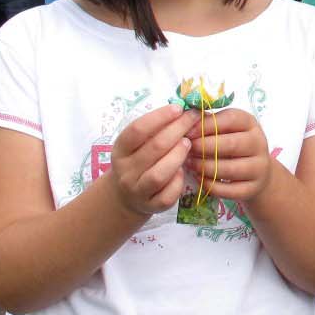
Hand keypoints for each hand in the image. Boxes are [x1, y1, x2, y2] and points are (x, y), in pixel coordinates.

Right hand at [108, 104, 196, 218]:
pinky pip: (167, 195)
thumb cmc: (138, 161)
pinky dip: (178, 182)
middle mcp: (126, 171)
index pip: (136, 131)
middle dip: (177, 131)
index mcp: (120, 150)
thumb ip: (155, 129)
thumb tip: (184, 108)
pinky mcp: (151, 206)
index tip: (178, 108)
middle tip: (193, 120)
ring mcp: (137, 190)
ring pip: (158, 174)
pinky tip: (183, 171)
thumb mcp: (138, 144)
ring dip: (177, 157)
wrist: (125, 197)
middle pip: (153, 149)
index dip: (159, 117)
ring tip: (188, 144)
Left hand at [184, 108, 275, 206]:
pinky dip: (210, 185)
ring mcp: (259, 167)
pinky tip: (199, 178)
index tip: (187, 132)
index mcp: (250, 123)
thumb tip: (185, 121)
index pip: (230, 119)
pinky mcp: (253, 188)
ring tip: (189, 164)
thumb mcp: (225, 128)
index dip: (206, 125)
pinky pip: (228, 190)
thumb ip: (208, 122)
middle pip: (230, 144)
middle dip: (203, 147)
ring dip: (204, 167)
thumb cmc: (232, 143)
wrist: (256, 169)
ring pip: (229, 169)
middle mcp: (259, 143)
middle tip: (187, 149)